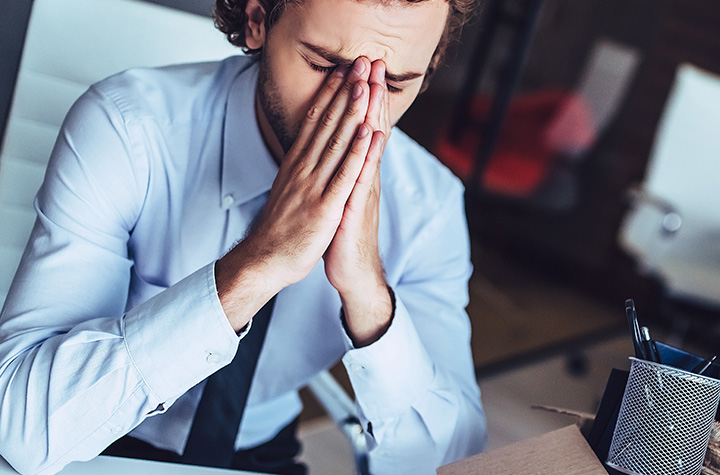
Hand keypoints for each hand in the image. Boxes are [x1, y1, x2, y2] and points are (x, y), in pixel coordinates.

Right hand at [216, 58, 373, 330]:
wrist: (264, 262)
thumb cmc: (279, 230)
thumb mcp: (287, 192)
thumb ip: (297, 171)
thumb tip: (304, 154)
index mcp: (295, 166)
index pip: (313, 123)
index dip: (329, 96)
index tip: (341, 71)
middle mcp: (303, 170)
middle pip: (326, 124)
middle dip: (344, 92)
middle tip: (358, 64)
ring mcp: (314, 187)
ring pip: (336, 143)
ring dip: (352, 112)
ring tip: (366, 85)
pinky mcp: (325, 207)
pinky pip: (344, 176)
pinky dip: (357, 153)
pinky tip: (368, 133)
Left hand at [325, 59, 392, 345]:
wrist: (354, 273)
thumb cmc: (345, 236)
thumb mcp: (344, 197)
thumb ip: (347, 172)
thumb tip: (344, 149)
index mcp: (358, 172)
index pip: (364, 127)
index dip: (364, 97)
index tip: (364, 68)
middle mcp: (364, 177)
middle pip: (371, 129)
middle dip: (372, 95)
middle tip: (375, 62)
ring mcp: (363, 192)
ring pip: (370, 147)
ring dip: (373, 114)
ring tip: (374, 85)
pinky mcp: (356, 209)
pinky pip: (363, 177)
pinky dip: (368, 154)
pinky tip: (373, 135)